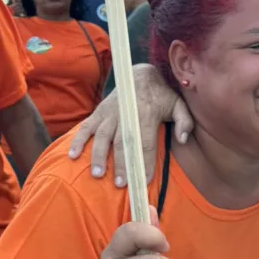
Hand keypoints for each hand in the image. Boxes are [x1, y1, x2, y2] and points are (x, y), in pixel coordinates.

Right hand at [68, 65, 193, 185]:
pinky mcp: (98, 112)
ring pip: (102, 136)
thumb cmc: (161, 95)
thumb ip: (185, 121)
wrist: (138, 74)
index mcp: (146, 113)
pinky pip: (86, 127)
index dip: (145, 161)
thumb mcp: (178, 104)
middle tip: (121, 184)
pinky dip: (78, 141)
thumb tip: (183, 139)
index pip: (146, 142)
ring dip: (99, 156)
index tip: (144, 180)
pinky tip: (73, 156)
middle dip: (121, 164)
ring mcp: (109, 113)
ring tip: (98, 174)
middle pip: (122, 142)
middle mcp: (126, 113)